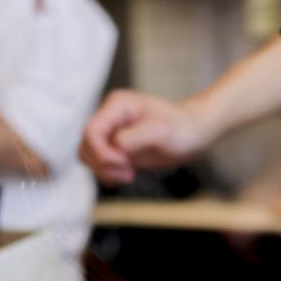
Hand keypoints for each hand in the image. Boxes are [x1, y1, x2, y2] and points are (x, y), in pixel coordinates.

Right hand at [79, 90, 213, 184]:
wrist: (194, 134)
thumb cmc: (182, 128)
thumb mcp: (162, 131)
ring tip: (130, 174)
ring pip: (89, 157)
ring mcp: (111, 133)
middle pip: (86, 146)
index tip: (124, 163)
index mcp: (117, 105)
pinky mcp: (116, 148)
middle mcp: (110, 117)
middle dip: (103, 164)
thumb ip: (134, 137)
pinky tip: (129, 175)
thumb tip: (115, 147)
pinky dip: (109, 174)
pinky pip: (100, 165)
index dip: (102, 152)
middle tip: (129, 171)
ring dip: (105, 171)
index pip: (91, 131)